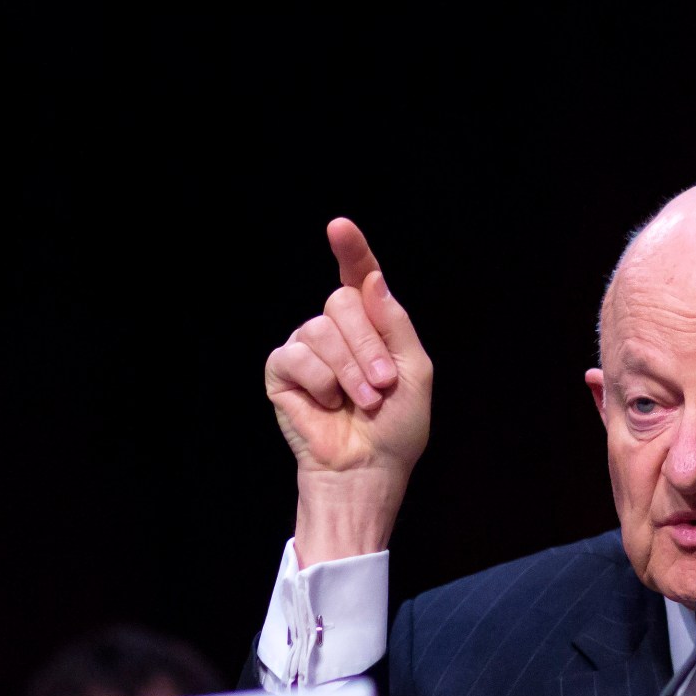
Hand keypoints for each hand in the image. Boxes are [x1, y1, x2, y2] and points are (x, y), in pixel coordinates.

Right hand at [264, 219, 433, 563]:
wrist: (367, 469)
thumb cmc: (395, 427)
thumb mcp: (413, 370)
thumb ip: (395, 323)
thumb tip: (371, 279)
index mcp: (371, 326)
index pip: (357, 278)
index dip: (350, 250)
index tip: (339, 227)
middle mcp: (336, 331)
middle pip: (341, 302)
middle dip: (366, 345)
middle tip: (380, 386)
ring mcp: (307, 348)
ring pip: (321, 330)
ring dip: (348, 371)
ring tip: (359, 402)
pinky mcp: (283, 371)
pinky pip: (297, 356)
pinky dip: (320, 383)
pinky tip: (327, 404)